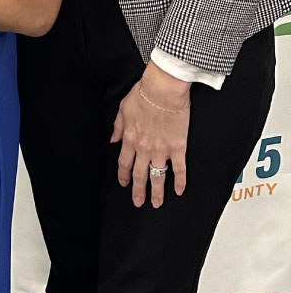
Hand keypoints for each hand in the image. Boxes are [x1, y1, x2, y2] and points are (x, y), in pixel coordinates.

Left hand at [111, 66, 189, 207]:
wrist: (163, 89)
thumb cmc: (144, 94)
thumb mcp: (123, 109)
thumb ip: (118, 126)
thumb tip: (112, 139)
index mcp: (130, 138)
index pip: (124, 163)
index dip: (124, 175)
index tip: (124, 184)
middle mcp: (144, 148)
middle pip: (140, 174)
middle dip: (138, 190)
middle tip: (139, 202)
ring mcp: (161, 150)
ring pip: (157, 176)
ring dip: (157, 192)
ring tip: (157, 203)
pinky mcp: (178, 147)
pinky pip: (179, 168)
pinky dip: (179, 181)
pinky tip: (178, 190)